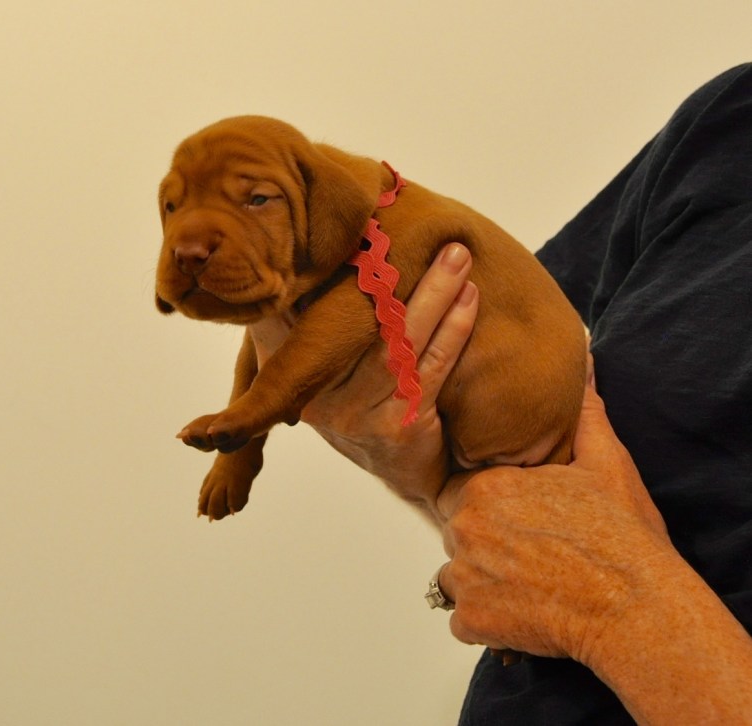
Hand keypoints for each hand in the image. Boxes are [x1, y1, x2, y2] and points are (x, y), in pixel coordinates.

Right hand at [251, 243, 478, 518]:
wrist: (409, 474)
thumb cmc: (370, 407)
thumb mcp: (330, 373)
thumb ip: (313, 330)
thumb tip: (318, 260)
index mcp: (292, 375)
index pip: (294, 317)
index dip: (310, 276)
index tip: (342, 234)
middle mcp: (318, 396)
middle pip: (359, 321)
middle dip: (393, 272)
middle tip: (423, 231)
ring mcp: (356, 414)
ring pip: (398, 340)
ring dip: (434, 293)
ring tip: (457, 255)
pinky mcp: (398, 427)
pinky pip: (430, 368)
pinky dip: (452, 329)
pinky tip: (469, 299)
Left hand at [437, 366, 670, 660]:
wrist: (637, 608)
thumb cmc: (622, 538)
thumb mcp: (607, 463)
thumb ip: (585, 416)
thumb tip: (586, 368)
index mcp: (487, 486)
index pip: (461, 491)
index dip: (489, 505)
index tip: (518, 520)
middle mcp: (465, 527)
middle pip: (457, 532)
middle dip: (484, 541)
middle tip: (529, 554)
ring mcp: (465, 576)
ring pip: (457, 576)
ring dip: (483, 582)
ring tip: (528, 585)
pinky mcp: (472, 620)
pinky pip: (464, 619)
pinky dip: (488, 621)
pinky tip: (524, 614)